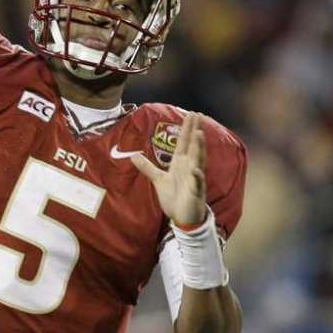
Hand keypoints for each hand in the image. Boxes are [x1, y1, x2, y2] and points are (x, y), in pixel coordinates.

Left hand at [131, 111, 206, 225]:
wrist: (183, 217)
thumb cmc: (174, 198)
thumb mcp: (158, 180)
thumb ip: (147, 167)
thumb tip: (133, 155)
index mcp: (181, 164)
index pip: (184, 142)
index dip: (187, 128)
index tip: (191, 114)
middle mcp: (190, 167)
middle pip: (193, 146)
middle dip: (195, 131)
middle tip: (198, 114)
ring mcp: (194, 179)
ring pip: (197, 160)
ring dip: (199, 147)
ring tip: (199, 133)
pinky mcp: (195, 192)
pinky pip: (197, 183)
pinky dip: (197, 176)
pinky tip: (197, 170)